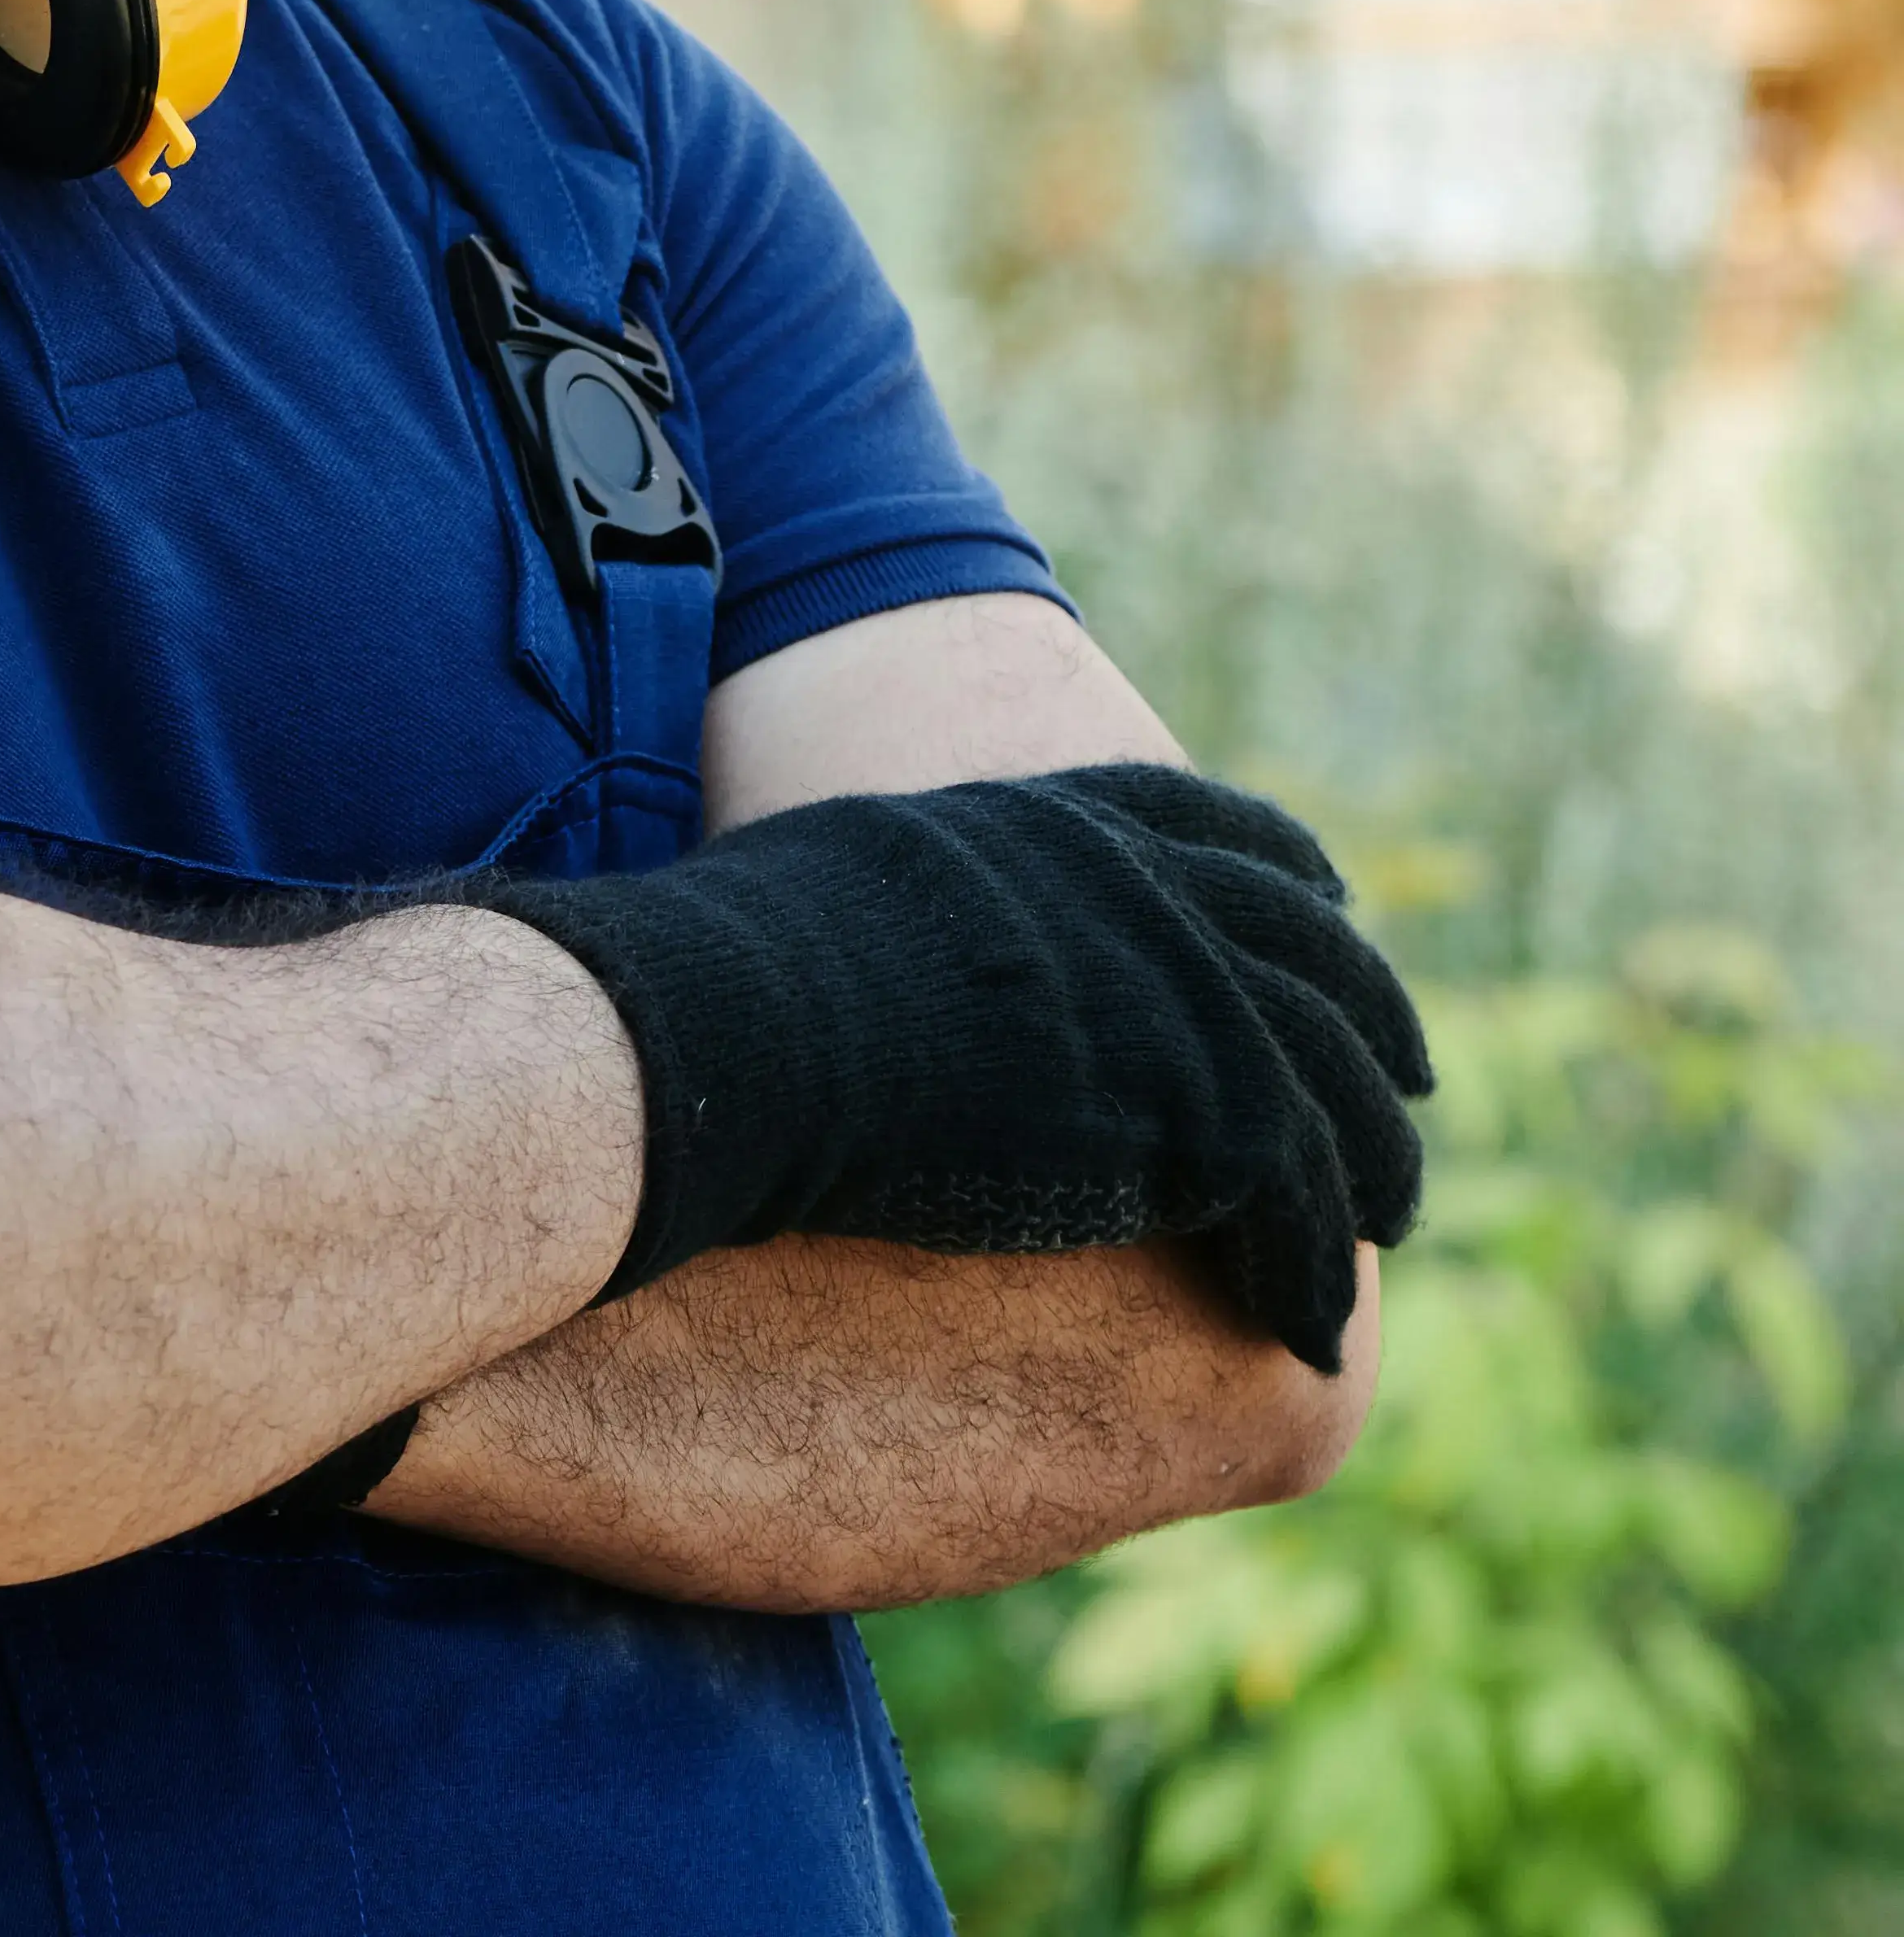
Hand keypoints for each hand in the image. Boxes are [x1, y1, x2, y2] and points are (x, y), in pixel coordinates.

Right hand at [490, 763, 1427, 1372]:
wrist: (739, 1031)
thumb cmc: (745, 967)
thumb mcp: (866, 871)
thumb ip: (942, 892)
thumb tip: (903, 932)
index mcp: (1069, 819)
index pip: (1226, 833)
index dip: (1293, 883)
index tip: (1334, 915)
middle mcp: (1151, 890)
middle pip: (1311, 957)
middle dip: (1372, 1019)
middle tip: (1409, 1082)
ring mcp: (1185, 996)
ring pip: (1332, 1088)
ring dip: (1369, 1162)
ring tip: (1389, 1224)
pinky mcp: (1201, 1114)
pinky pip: (1296, 1208)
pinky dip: (1310, 1273)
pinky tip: (1309, 1330)